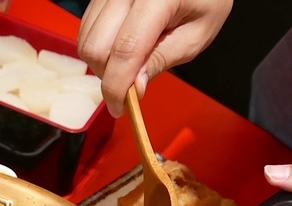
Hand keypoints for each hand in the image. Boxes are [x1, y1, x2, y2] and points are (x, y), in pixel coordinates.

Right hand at [77, 0, 231, 116]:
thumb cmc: (205, 0)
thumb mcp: (195, 35)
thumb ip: (162, 59)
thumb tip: (133, 88)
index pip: (125, 50)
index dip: (117, 87)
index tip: (119, 108)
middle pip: (96, 47)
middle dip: (107, 76)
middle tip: (129, 85)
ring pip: (86, 39)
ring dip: (101, 63)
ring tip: (128, 63)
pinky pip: (87, 28)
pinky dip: (98, 46)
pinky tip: (119, 47)